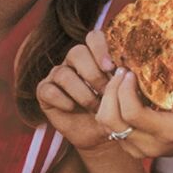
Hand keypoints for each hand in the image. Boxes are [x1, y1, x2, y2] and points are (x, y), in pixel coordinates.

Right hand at [37, 31, 115, 151]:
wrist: (97, 134)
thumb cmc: (113, 111)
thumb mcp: (123, 97)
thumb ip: (124, 82)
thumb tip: (128, 73)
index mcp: (94, 55)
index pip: (93, 37)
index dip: (100, 48)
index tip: (111, 68)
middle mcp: (73, 61)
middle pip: (77, 52)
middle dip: (94, 75)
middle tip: (106, 93)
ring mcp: (57, 75)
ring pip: (63, 73)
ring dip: (82, 93)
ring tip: (95, 107)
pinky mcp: (44, 92)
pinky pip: (48, 90)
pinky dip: (62, 100)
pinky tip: (73, 108)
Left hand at [95, 69, 172, 159]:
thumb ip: (172, 80)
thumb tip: (146, 63)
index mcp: (166, 132)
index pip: (131, 113)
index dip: (124, 89)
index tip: (131, 72)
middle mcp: (148, 146)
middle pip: (110, 120)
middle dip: (111, 92)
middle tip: (122, 73)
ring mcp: (138, 150)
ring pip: (105, 124)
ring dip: (108, 99)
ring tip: (121, 82)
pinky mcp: (131, 148)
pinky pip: (110, 127)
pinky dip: (112, 108)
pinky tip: (124, 94)